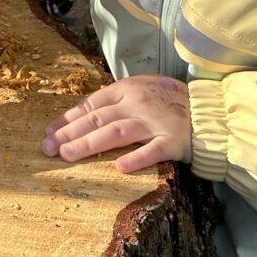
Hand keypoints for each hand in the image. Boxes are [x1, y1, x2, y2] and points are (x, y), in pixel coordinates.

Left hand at [41, 75, 191, 172]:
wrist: (208, 109)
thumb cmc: (169, 101)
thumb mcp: (140, 90)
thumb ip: (115, 101)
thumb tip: (83, 116)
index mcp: (127, 89)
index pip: (91, 105)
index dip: (67, 118)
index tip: (48, 132)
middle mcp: (137, 103)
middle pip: (98, 119)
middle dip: (69, 133)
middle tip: (47, 148)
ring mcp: (154, 122)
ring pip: (116, 132)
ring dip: (90, 143)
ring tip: (68, 155)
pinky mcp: (172, 141)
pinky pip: (152, 150)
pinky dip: (136, 158)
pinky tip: (119, 167)